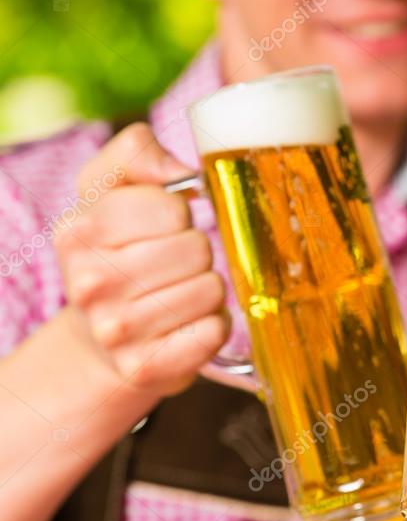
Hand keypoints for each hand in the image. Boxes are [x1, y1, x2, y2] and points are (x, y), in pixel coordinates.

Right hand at [54, 124, 229, 396]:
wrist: (103, 338)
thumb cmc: (118, 252)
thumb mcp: (110, 190)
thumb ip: (136, 153)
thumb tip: (182, 171)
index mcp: (78, 231)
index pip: (170, 206)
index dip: (178, 214)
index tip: (163, 227)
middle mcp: (90, 283)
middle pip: (197, 247)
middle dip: (197, 252)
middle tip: (174, 266)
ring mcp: (116, 331)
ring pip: (212, 288)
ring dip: (208, 289)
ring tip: (180, 295)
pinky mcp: (147, 367)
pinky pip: (213, 331)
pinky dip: (213, 326)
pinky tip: (187, 325)